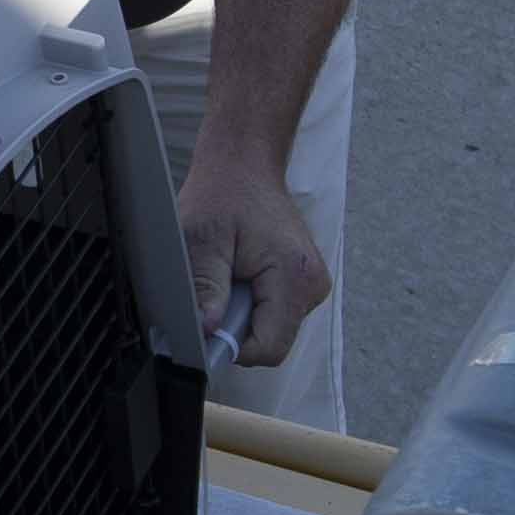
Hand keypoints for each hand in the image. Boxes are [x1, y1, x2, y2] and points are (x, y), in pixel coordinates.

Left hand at [179, 145, 336, 382]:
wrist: (245, 166)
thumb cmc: (224, 193)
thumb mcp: (202, 238)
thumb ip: (205, 287)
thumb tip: (206, 331)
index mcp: (294, 275)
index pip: (269, 348)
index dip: (231, 346)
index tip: (206, 324)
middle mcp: (312, 285)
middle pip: (271, 342)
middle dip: (235, 327)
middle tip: (215, 286)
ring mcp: (311, 286)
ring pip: (271, 331)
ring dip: (241, 314)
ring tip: (227, 274)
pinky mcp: (302, 285)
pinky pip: (272, 315)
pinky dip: (249, 304)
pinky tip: (239, 274)